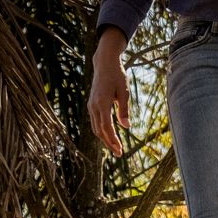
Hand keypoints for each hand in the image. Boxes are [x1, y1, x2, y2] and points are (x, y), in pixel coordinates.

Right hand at [88, 26, 129, 157]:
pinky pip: (95, 122)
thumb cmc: (117, 76)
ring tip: (115, 149)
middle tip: (119, 154)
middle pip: (100, 131)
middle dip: (109, 144)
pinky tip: (109, 137)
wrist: (104, 63)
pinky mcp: (92, 104)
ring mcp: (91, 105)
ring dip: (105, 139)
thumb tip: (126, 127)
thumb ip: (124, 110)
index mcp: (102, 103)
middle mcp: (93, 106)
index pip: (107, 127)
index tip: (120, 150)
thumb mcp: (124, 92)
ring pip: (96, 128)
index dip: (113, 140)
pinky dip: (102, 131)